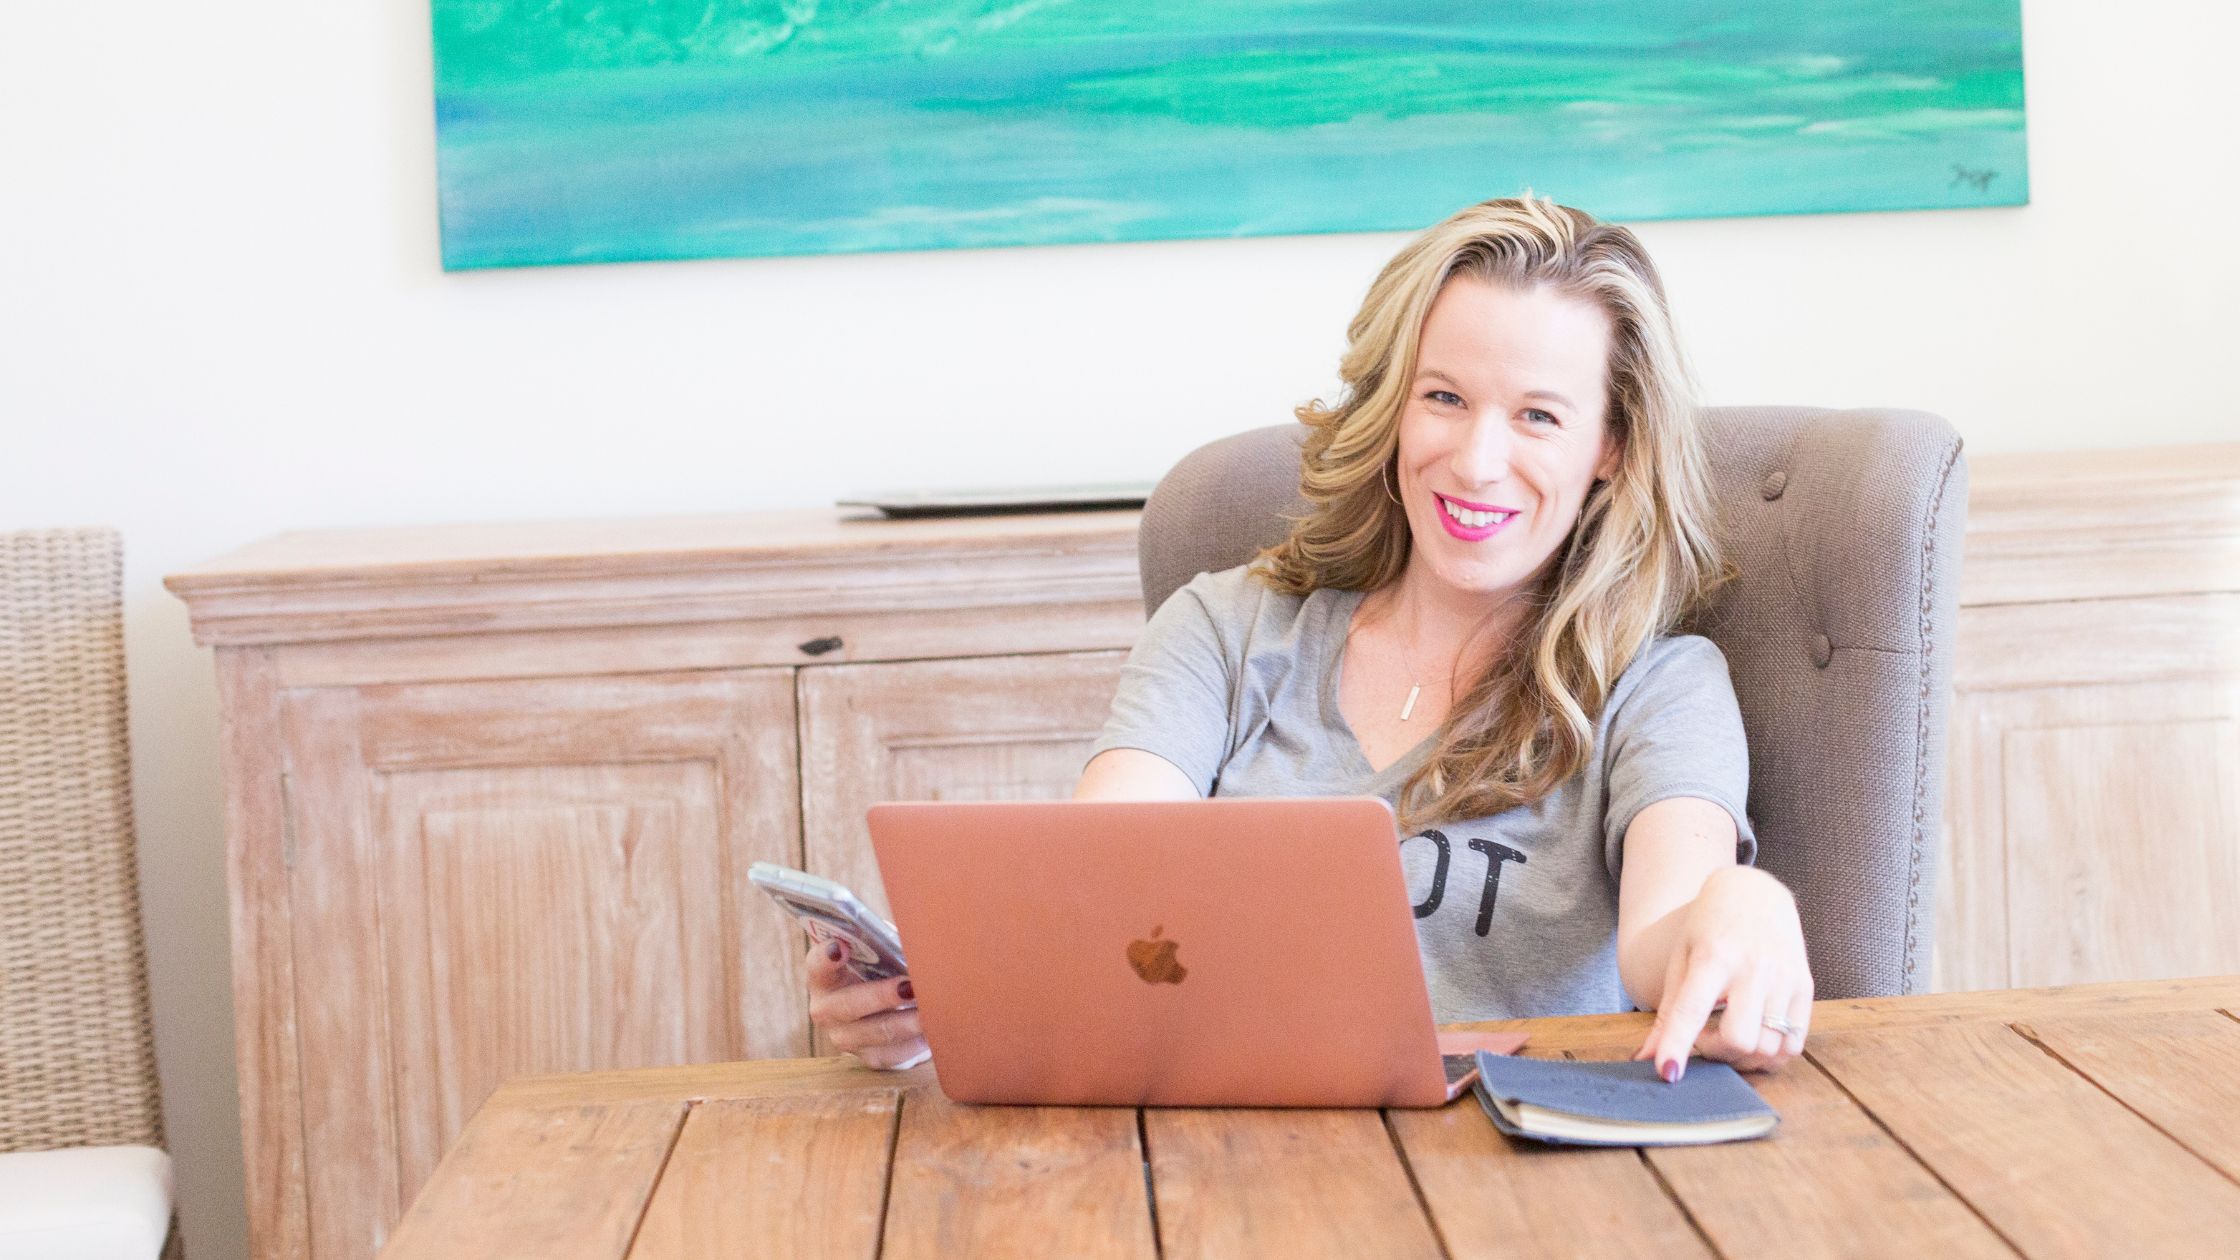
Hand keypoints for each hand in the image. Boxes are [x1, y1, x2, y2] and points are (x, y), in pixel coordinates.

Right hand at [806, 938, 928, 1070]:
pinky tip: (929, 1035)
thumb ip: (884, 948)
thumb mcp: (878, 955)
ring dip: (903, 1024)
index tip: (841, 947)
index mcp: (823, 976)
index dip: (826, 957)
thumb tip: (914, 943)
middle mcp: (826, 1009)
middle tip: (909, 988)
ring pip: (873, 1032)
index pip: (817, 964)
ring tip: (928, 1014)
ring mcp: (843, 1036)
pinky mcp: (866, 1056)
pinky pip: (889, 1055)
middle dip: (881, 996)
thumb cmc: (881, 969)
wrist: (885, 1007)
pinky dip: (911, 1045)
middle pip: (849, 1004)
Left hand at [1631, 866, 1811, 1080]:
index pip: (1692, 1009)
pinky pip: (1794, 1044)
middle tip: (1705, 1038)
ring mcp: (1784, 977)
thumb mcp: (1680, 959)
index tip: (1668, 1073)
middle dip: (1716, 1053)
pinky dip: (1772, 1054)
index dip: (1678, 1045)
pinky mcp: (1806, 986)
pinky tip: (1755, 1037)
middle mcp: (1753, 967)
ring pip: (1769, 1048)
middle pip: (1739, 1040)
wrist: (1754, 893)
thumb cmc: (1708, 928)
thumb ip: (1667, 1013)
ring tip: (1728, 1035)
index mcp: (1713, 956)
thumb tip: (1646, 1059)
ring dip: (1743, 1057)